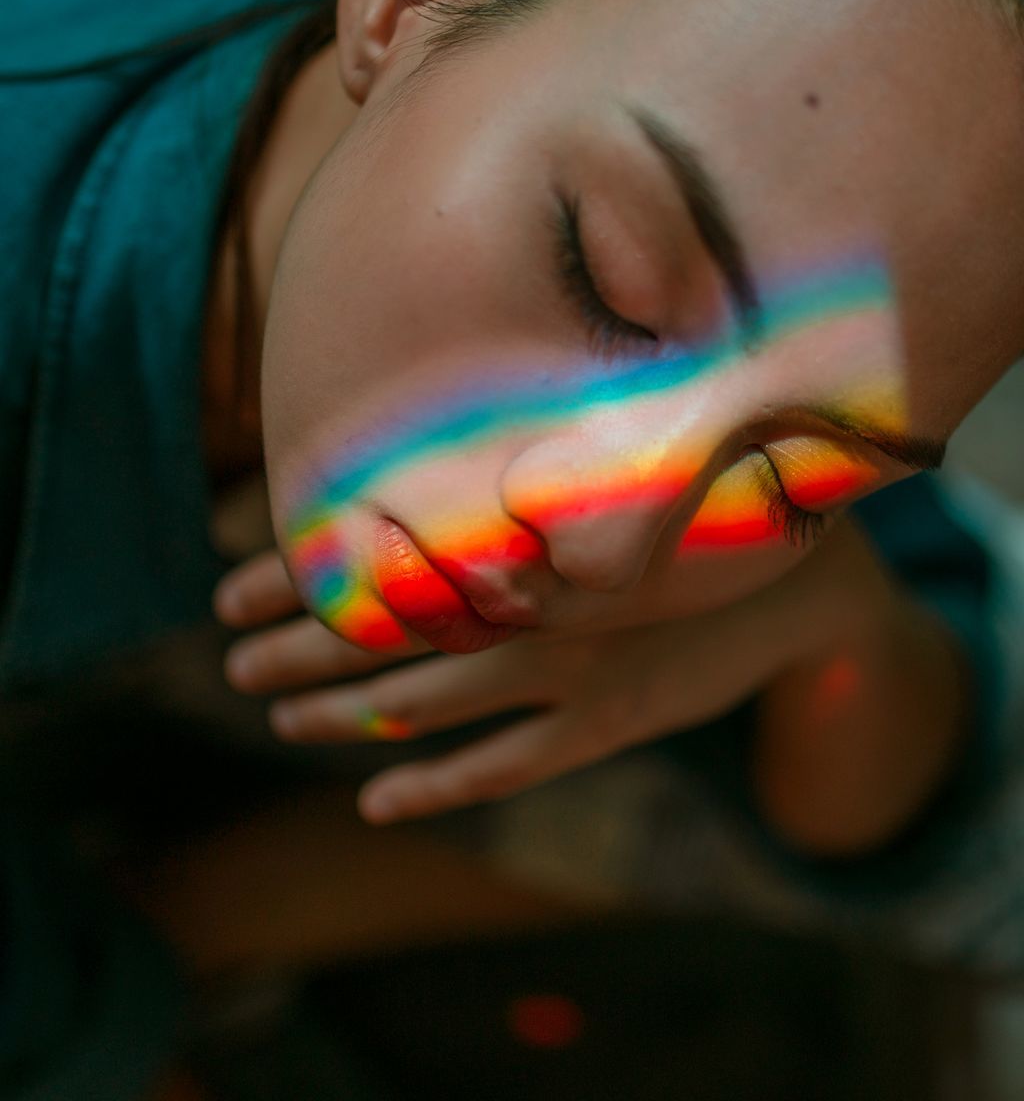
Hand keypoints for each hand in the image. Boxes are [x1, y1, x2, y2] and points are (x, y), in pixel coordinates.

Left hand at [214, 521, 908, 826]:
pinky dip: (433, 786)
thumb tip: (411, 484)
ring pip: (427, 704)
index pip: (381, 552)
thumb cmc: (685, 515)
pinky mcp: (605, 726)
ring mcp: (570, 671)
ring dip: (344, 717)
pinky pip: (502, 768)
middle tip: (234, 665)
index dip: (299, 577)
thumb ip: (507, 490)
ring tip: (284, 720)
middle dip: (297, 651)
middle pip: (384, 633)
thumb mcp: (596, 483)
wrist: (797, 581)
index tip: (230, 593)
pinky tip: (375, 799)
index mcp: (525, 534)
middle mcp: (534, 601)